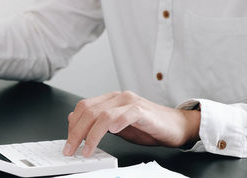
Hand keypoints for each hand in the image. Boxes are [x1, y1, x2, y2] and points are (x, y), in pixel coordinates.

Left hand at [63, 91, 200, 156]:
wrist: (177, 126)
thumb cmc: (149, 126)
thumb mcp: (118, 126)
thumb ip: (98, 122)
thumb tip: (74, 121)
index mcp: (111, 100)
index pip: (84, 107)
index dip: (73, 124)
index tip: (69, 142)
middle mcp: (119, 98)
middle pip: (88, 110)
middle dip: (76, 132)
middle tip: (70, 149)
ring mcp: (130, 102)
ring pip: (102, 114)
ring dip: (90, 134)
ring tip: (86, 150)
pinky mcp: (142, 111)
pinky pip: (124, 115)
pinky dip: (114, 124)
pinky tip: (109, 135)